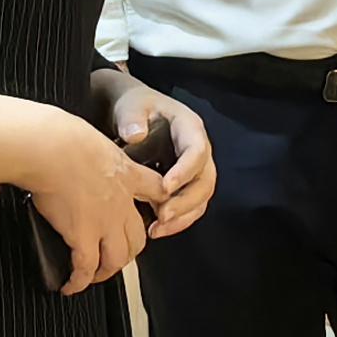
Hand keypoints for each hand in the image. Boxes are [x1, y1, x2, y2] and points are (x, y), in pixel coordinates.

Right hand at [25, 107, 167, 294]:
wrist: (49, 147)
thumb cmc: (60, 137)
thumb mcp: (94, 138)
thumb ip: (97, 153)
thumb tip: (81, 154)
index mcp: (127, 174)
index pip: (156, 191)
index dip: (159, 205)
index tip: (154, 215)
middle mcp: (121, 202)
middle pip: (137, 238)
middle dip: (128, 253)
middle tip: (115, 256)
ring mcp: (104, 221)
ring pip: (117, 258)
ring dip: (106, 272)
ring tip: (94, 276)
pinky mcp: (82, 235)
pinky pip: (86, 267)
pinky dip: (79, 281)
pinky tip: (71, 286)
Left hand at [108, 83, 217, 239]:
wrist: (134, 115)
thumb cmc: (135, 108)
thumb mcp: (132, 106)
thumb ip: (132, 118)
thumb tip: (136, 135)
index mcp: (189, 129)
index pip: (196, 152)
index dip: (184, 171)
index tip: (165, 188)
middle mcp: (199, 151)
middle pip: (205, 181)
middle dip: (186, 202)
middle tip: (162, 216)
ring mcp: (194, 170)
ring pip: (200, 198)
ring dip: (182, 217)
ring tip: (157, 229)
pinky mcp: (185, 186)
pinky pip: (189, 207)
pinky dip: (176, 222)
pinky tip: (155, 230)